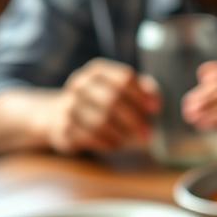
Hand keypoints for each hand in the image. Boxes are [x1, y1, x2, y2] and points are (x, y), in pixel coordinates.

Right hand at [44, 59, 158, 153]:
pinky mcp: (63, 126)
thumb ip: (142, 92)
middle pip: (113, 100)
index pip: (124, 78)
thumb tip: (155, 102)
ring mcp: (68, 104)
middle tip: (148, 134)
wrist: (61, 116)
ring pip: (100, 121)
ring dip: (121, 133)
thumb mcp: (122, 92)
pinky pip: (89, 136)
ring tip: (130, 140)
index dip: (142, 95)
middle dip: (135, 119)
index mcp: (97, 72)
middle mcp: (80, 84)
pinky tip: (115, 144)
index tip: (155, 109)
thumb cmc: (102, 104)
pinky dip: (107, 142)